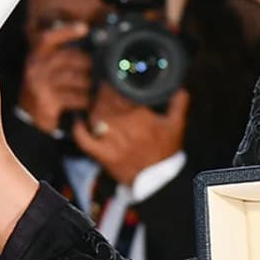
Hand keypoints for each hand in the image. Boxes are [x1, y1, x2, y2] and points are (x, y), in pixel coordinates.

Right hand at [16, 21, 92, 134]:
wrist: (31, 115)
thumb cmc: (46, 86)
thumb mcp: (49, 65)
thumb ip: (64, 52)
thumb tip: (87, 37)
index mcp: (36, 55)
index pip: (49, 38)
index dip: (66, 31)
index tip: (84, 28)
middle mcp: (36, 68)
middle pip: (71, 59)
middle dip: (88, 65)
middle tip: (93, 70)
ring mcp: (41, 85)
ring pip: (78, 79)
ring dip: (89, 85)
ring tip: (90, 88)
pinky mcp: (48, 102)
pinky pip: (77, 97)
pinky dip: (85, 100)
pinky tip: (85, 101)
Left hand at [71, 85, 188, 185]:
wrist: (158, 180)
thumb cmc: (165, 151)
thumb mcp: (177, 125)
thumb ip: (179, 103)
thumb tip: (180, 87)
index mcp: (140, 116)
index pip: (121, 93)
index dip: (114, 84)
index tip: (115, 79)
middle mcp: (123, 126)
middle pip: (105, 103)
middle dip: (103, 93)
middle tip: (105, 89)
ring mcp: (111, 141)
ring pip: (95, 116)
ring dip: (94, 107)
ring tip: (97, 102)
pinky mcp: (103, 154)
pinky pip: (85, 140)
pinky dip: (79, 130)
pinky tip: (79, 122)